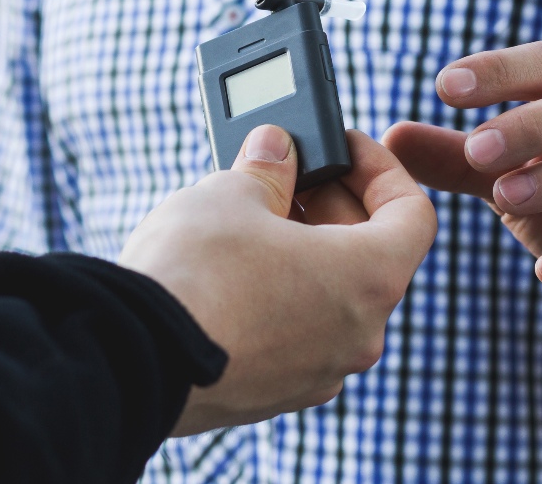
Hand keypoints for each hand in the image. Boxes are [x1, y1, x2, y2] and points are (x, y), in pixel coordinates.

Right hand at [119, 125, 436, 435]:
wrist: (129, 358)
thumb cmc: (193, 274)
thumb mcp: (230, 195)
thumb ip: (267, 168)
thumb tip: (274, 152)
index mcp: (368, 279)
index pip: (412, 214)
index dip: (382, 171)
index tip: (345, 149)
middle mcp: (358, 334)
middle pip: (370, 255)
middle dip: (332, 205)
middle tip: (287, 175)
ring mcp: (319, 372)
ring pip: (331, 297)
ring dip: (304, 251)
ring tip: (251, 217)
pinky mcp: (276, 394)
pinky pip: (297, 332)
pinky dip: (281, 295)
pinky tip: (233, 270)